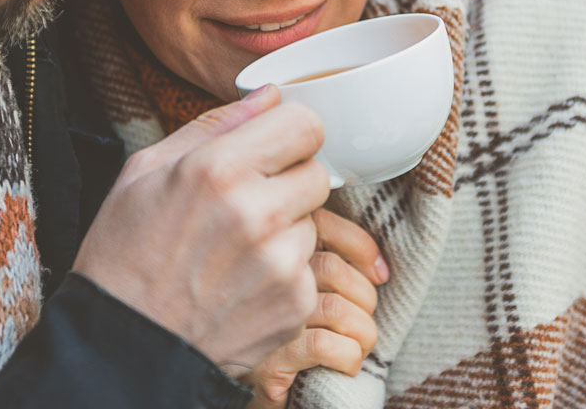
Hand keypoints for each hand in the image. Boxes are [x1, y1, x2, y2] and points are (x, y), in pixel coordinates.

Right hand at [72, 85, 330, 373]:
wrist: (124, 344)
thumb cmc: (126, 249)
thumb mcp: (147, 169)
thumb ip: (215, 124)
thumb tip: (270, 93)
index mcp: (219, 169)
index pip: (305, 123)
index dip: (291, 131)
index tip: (274, 145)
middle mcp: (258, 213)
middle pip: (318, 171)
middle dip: (290, 178)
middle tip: (251, 199)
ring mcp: (281, 263)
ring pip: (314, 220)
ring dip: (286, 226)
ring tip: (237, 247)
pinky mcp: (295, 305)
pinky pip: (308, 267)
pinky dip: (284, 270)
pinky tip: (242, 280)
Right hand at [244, 208, 386, 407]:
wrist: (206, 359)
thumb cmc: (254, 315)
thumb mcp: (282, 271)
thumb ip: (313, 252)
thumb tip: (379, 269)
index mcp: (266, 237)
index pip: (323, 224)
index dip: (360, 245)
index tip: (378, 272)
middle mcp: (260, 268)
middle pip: (332, 268)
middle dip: (364, 295)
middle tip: (364, 313)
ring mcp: (262, 312)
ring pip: (335, 307)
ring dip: (362, 329)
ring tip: (360, 341)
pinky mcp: (269, 355)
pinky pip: (324, 345)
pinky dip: (348, 354)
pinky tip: (346, 360)